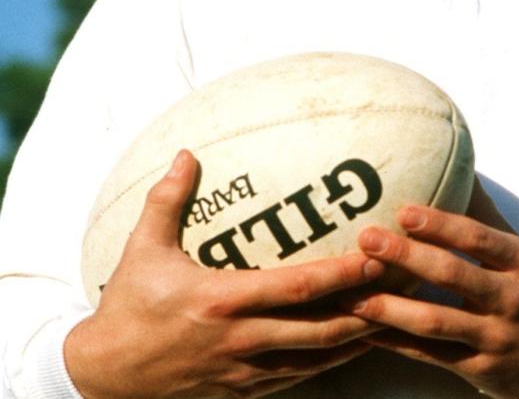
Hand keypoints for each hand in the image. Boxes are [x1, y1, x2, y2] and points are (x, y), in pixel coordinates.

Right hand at [65, 150, 384, 398]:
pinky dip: (332, 360)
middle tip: (406, 285)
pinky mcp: (245, 389)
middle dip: (368, 309)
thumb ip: (167, 200)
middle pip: (321, 330)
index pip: (295, 289)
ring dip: (359, 337)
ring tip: (397, 314)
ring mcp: (246, 369)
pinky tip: (356, 342)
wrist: (103, 378)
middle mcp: (242, 338)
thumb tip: (186, 153)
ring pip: (318, 359)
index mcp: (223, 300)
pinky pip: (300, 376)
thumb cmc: (129, 308)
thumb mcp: (142, 249)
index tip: (374, 258)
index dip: (339, 276)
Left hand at [348, 180, 518, 398]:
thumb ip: (487, 218)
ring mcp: (495, 338)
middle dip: (405, 256)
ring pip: (436, 321)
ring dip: (390, 307)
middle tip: (366, 239)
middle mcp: (511, 299)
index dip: (441, 224)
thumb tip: (458, 169)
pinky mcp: (480, 371)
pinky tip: (366, 330)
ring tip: (353, 292)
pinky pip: (431, 355)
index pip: (478, 238)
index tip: (404, 210)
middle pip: (453, 275)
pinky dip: (397, 343)